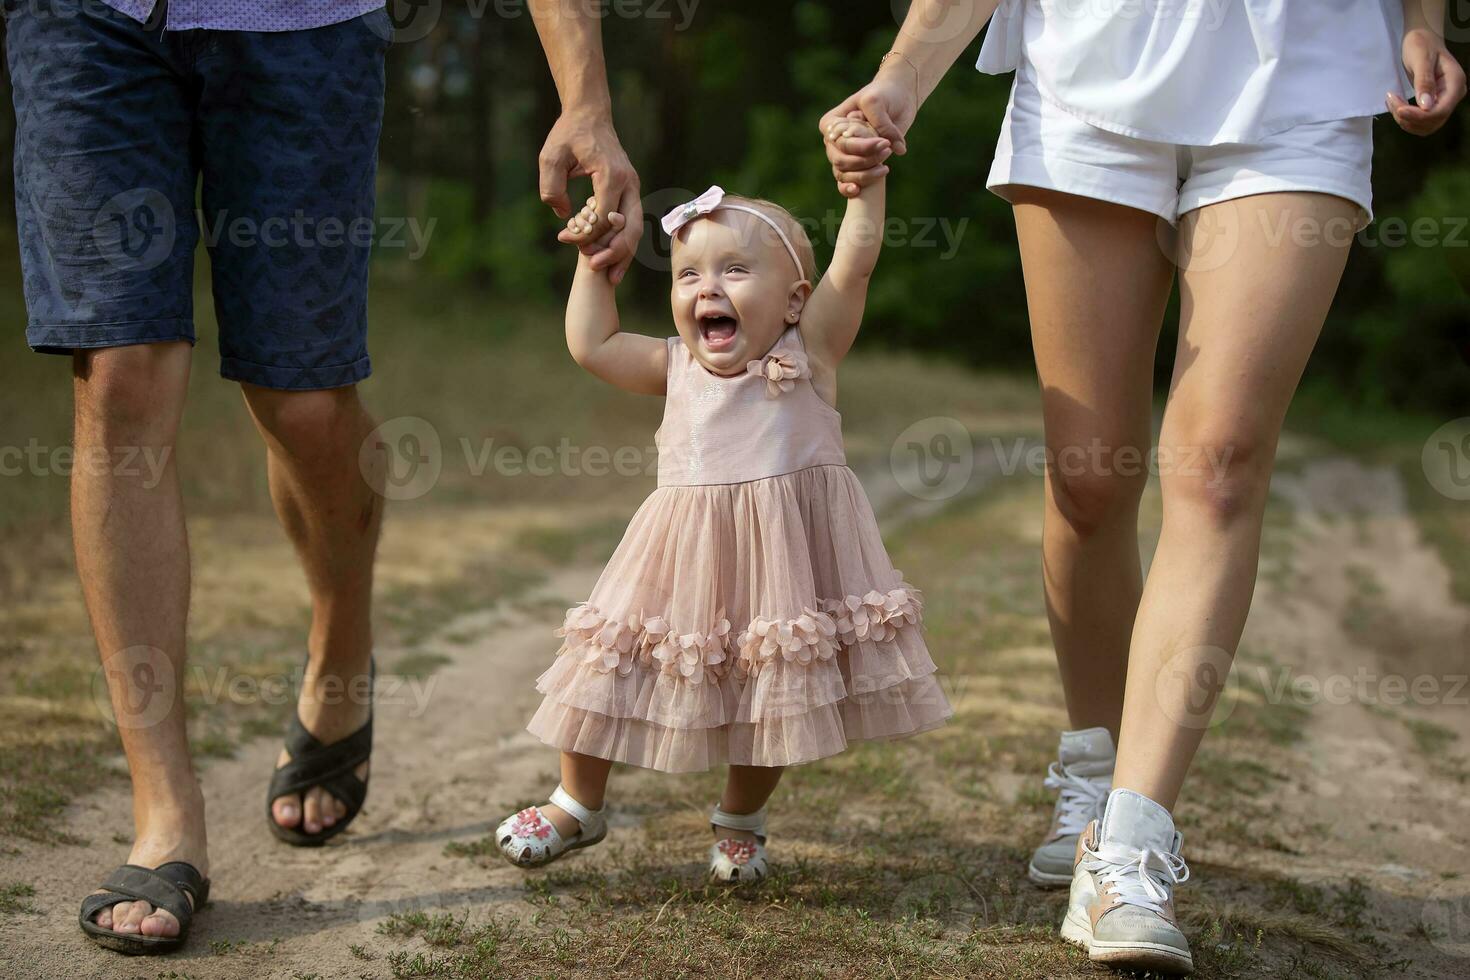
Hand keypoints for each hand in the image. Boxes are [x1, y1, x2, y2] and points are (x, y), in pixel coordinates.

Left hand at [539, 109, 643, 283]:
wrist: (589, 115)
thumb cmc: (568, 134)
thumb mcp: (551, 156)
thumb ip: (552, 187)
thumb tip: (564, 216)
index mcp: (611, 175)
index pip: (603, 217)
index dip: (584, 234)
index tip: (563, 238)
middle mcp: (629, 182)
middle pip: (629, 228)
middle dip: (614, 252)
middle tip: (595, 269)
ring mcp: (633, 187)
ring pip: (636, 229)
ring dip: (624, 254)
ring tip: (612, 278)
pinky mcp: (630, 192)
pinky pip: (631, 223)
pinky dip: (625, 244)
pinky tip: (615, 262)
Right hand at [819, 69, 917, 196]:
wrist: (897, 99)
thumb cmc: (884, 95)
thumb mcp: (877, 102)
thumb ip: (881, 125)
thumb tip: (896, 150)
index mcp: (831, 124)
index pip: (841, 143)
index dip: (861, 147)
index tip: (884, 143)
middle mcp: (833, 141)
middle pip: (841, 161)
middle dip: (865, 160)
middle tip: (887, 150)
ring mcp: (844, 154)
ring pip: (844, 174)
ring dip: (865, 174)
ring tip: (885, 167)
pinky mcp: (856, 165)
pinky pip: (845, 183)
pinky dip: (849, 189)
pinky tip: (858, 190)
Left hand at [1388, 28, 1465, 135]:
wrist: (1422, 38)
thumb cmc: (1421, 43)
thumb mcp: (1421, 58)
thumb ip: (1424, 81)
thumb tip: (1426, 106)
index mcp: (1455, 82)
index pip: (1441, 111)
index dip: (1419, 116)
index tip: (1399, 109)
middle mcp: (1453, 95)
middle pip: (1433, 121)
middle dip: (1409, 118)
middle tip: (1392, 100)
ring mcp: (1444, 101)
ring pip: (1426, 125)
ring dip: (1405, 120)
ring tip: (1392, 101)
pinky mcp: (1433, 104)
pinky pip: (1420, 121)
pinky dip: (1406, 118)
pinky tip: (1396, 105)